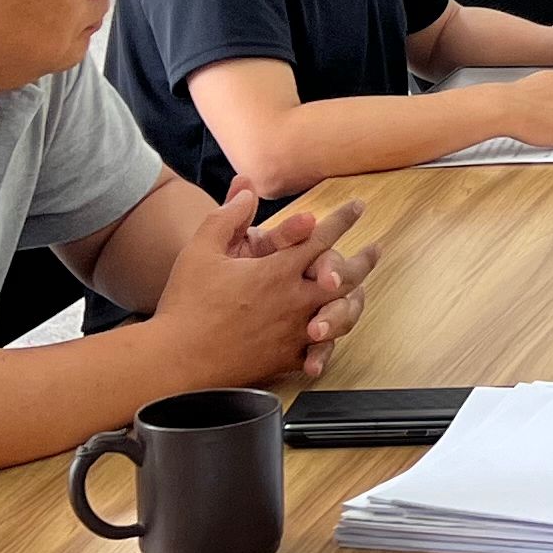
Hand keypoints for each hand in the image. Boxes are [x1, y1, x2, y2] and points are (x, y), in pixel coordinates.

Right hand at [156, 186, 375, 383]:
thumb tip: (247, 190)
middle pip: (344, 277)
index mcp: (277, 271)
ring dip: (354, 301)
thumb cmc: (185, 305)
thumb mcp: (201, 250)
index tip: (358, 207)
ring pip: (340, 315)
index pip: (321, 238)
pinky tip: (333, 336)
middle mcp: (293, 301)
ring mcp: (293, 333)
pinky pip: (318, 351)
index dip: (342, 219)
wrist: (176, 361)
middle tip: (376, 249)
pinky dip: (330, 343)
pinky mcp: (284, 359)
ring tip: (360, 293)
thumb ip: (228, 216)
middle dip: (363, 260)